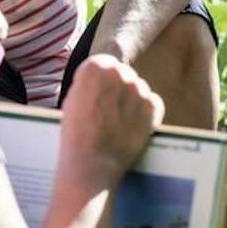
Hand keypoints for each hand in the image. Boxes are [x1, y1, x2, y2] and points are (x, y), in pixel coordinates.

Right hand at [59, 55, 163, 183]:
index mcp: (94, 66)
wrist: (92, 162)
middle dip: (119, 90)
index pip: (104, 65)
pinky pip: (152, 104)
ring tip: (119, 124)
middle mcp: (118, 71)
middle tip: (111, 112)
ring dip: (132, 102)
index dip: (103, 82)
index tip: (100, 95)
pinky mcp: (153, 105)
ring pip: (138, 90)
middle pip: (123, 75)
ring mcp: (138, 88)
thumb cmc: (77, 135)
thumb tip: (102, 84)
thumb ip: (90, 85)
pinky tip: (131, 127)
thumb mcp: (74, 100)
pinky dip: (146, 114)